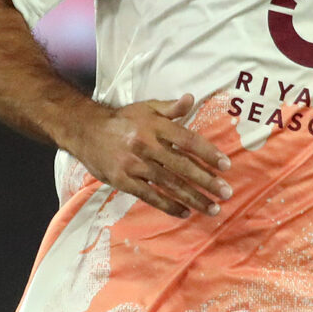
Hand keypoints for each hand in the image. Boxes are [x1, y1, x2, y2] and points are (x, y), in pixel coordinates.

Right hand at [69, 93, 232, 217]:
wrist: (86, 131)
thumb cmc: (122, 120)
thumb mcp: (146, 108)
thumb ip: (170, 108)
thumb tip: (191, 99)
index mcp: (155, 126)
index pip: (188, 140)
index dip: (208, 153)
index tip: (226, 166)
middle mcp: (146, 145)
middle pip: (182, 165)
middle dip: (207, 181)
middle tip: (226, 193)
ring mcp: (135, 165)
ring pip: (169, 184)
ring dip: (193, 198)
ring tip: (212, 208)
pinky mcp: (124, 180)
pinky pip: (150, 196)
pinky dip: (169, 206)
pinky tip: (185, 213)